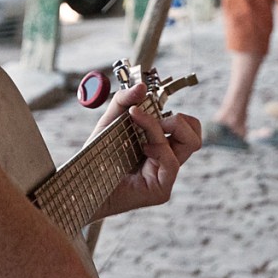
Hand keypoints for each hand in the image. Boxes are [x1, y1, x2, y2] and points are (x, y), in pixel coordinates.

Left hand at [87, 83, 201, 219]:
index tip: (147, 110)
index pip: (188, 128)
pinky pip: (172, 163)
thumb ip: (123, 101)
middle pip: (194, 135)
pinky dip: (159, 149)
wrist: (82, 184)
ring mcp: (166, 175)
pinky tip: (142, 147)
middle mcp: (166, 160)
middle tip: (155, 120)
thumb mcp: (109, 122)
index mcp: (160, 145)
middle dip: (178, 121)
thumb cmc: (96, 156)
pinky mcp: (161, 190)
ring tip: (141, 132)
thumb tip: (142, 87)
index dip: (177, 116)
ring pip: (188, 145)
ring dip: (162, 130)